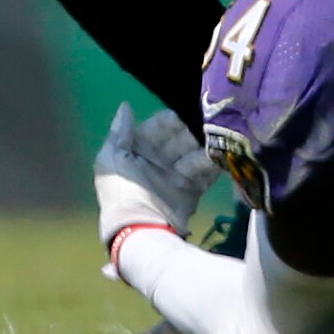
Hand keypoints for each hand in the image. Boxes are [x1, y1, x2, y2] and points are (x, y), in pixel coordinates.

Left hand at [93, 103, 217, 249]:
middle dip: (192, 130)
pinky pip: (207, 172)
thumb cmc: (122, 190)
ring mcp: (177, 175)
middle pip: (181, 137)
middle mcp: (160, 159)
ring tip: (217, 137)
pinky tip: (223, 154)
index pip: (159, 127)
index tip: (182, 113)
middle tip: (205, 122)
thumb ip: (120, 132)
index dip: (170, 120)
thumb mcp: (111, 159)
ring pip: (196, 152)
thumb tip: (126, 105)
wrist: (139, 228)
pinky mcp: (192, 190)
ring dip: (205, 145)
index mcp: (140, 150)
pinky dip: (214, 164)